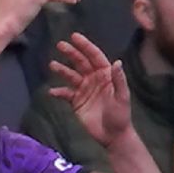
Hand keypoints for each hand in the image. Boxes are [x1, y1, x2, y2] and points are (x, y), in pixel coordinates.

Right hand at [49, 33, 133, 147]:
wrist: (113, 136)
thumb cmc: (120, 115)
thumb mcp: (122, 97)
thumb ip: (119, 80)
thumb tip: (117, 62)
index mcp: (105, 75)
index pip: (94, 57)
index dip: (85, 46)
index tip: (75, 37)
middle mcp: (93, 79)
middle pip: (81, 62)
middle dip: (71, 53)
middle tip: (60, 45)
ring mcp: (84, 90)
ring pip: (71, 76)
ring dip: (62, 70)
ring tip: (52, 65)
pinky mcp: (76, 102)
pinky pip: (65, 94)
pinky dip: (58, 92)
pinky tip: (52, 91)